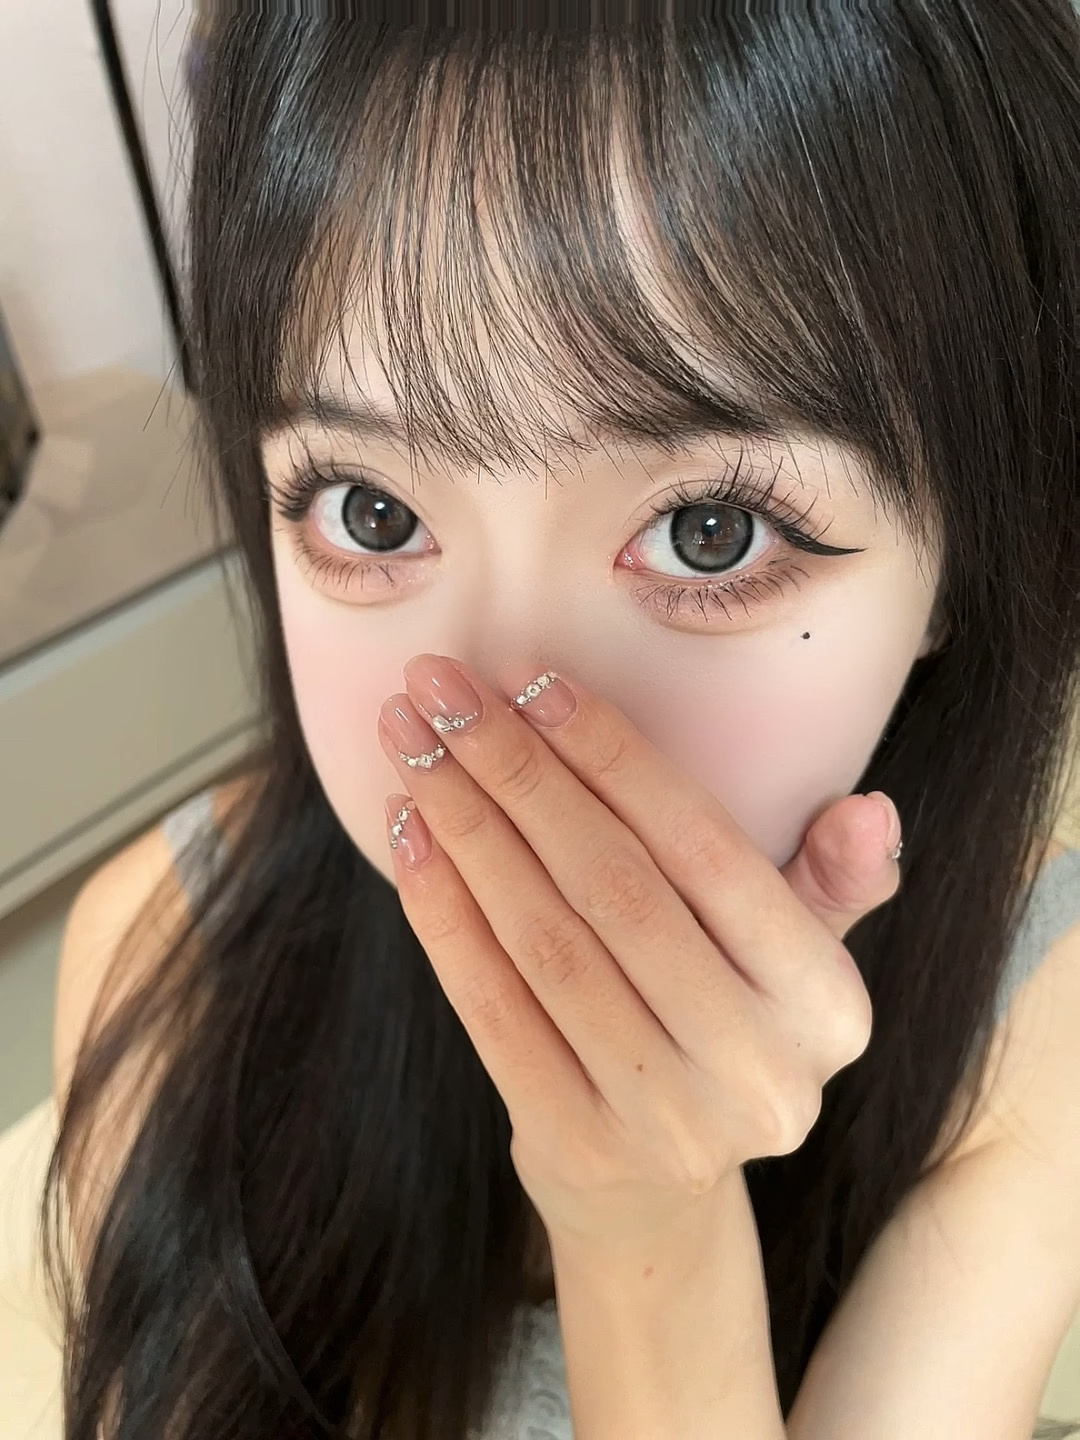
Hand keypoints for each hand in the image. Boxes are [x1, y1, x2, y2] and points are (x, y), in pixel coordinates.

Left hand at [377, 655, 900, 1255]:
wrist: (659, 1196)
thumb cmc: (722, 1031)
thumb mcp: (797, 962)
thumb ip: (831, 883)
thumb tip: (869, 808)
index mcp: (827, 1004)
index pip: (708, 851)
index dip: (614, 759)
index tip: (530, 680)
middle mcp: (759, 1069)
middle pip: (612, 887)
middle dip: (517, 772)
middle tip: (440, 690)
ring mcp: (665, 1120)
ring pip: (544, 940)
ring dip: (465, 827)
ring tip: (410, 745)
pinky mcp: (574, 1146)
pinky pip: (491, 1007)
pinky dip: (442, 913)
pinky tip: (408, 836)